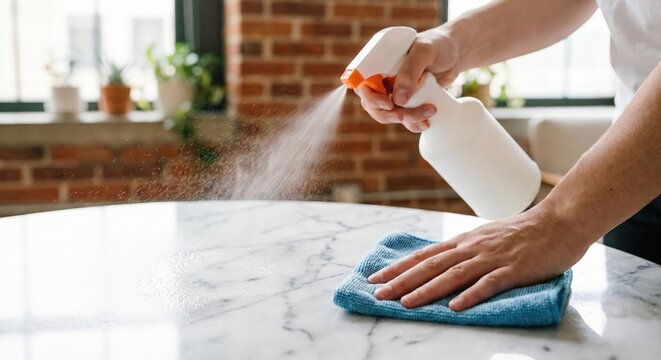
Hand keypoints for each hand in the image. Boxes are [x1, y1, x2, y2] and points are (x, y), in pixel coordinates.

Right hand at [355, 28, 460, 132]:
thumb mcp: (424, 51)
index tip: (388, 103)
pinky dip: (414, 124)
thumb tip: (398, 99)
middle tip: (404, 115)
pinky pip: (404, 119)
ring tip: (429, 111)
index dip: (370, 97)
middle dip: (389, 114)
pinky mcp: (408, 102)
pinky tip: (427, 122)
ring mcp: (395, 92)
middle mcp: (383, 79)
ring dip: (406, 119)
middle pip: (373, 105)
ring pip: (389, 115)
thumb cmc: (438, 44)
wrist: (457, 53)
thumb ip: (410, 71)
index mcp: (379, 63)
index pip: (362, 84)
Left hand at [367, 208, 589, 310]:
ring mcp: (492, 258)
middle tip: (378, 294)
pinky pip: (489, 284)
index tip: (375, 278)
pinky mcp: (513, 269)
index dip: (399, 267)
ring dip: (427, 290)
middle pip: (431, 266)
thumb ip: (466, 250)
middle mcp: (472, 247)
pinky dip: (470, 295)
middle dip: (402, 280)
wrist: (559, 221)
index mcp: (465, 241)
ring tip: (405, 303)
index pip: (424, 255)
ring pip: (453, 275)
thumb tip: (442, 263)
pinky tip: (455, 307)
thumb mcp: (487, 237)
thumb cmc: (524, 232)